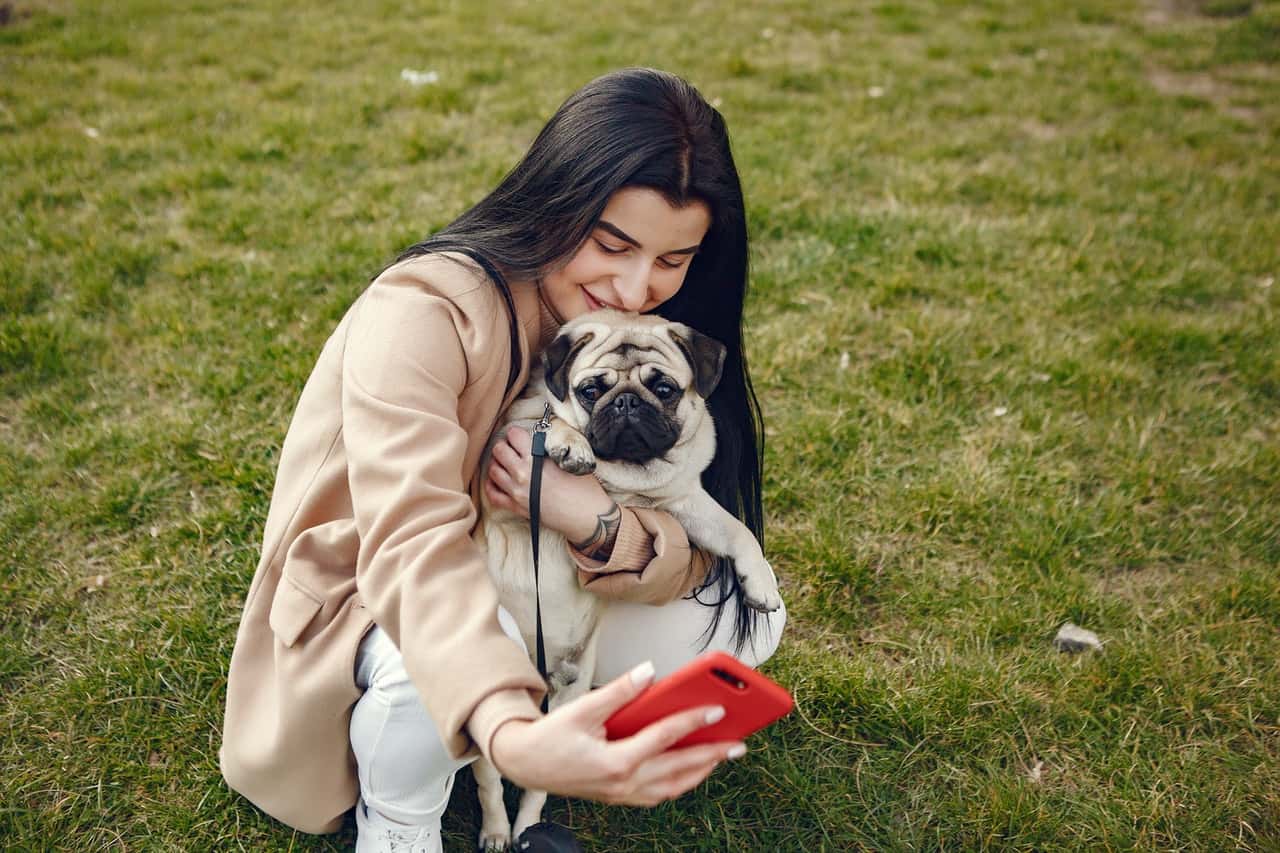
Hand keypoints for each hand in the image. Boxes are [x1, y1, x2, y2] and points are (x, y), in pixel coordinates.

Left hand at [485, 427, 616, 545]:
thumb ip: (549, 450)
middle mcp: (522, 475)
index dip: (516, 432)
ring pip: (493, 471)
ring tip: (506, 462)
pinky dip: (491, 485)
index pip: (515, 436)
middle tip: (512, 448)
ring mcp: (517, 493)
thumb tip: (537, 441)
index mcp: (536, 460)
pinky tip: (498, 480)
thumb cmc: (583, 488)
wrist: (586, 516)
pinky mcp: (516, 508)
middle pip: (499, 451)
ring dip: (497, 463)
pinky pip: (493, 495)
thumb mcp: (569, 461)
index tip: (519, 435)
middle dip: (504, 445)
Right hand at [488, 662, 745, 805]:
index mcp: (615, 762)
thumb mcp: (583, 708)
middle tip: (739, 743)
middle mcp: (624, 783)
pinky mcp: (621, 797)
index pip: (664, 739)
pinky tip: (692, 768)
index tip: (717, 710)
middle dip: (712, 755)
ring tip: (723, 755)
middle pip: (679, 769)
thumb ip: (619, 691)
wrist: (526, 765)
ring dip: (701, 771)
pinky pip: (661, 793)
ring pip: (673, 787)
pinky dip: (681, 781)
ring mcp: (623, 795)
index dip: (692, 722)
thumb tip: (650, 672)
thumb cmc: (552, 736)